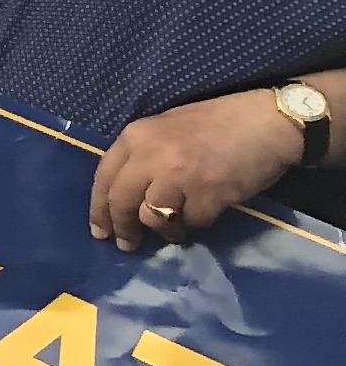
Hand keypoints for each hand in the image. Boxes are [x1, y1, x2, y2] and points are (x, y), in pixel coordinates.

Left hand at [97, 89, 307, 247]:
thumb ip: (144, 156)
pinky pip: (191, 221)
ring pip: (152, 218)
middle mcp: (151, 155)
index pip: (103, 178)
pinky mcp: (207, 195)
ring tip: (174, 230)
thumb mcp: (168, 128)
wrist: (268, 121)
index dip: (98, 208)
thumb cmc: (219, 122)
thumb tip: (127, 195)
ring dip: (162, 230)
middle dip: (121, 228)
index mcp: (137, 135)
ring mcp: (179, 176)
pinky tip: (206, 211)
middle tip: (126, 245)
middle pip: (121, 202)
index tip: (100, 230)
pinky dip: (196, 222)